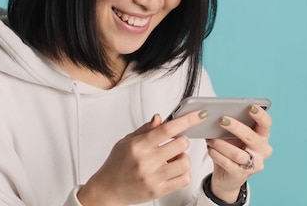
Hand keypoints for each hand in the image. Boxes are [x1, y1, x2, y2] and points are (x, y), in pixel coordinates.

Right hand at [77, 110, 206, 205]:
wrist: (107, 189)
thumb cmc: (116, 165)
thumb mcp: (126, 142)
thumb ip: (145, 130)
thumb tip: (160, 118)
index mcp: (138, 146)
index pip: (167, 129)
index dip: (186, 120)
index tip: (198, 114)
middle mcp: (146, 162)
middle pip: (180, 145)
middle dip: (182, 141)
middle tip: (175, 142)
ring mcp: (153, 178)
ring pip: (185, 162)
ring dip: (183, 157)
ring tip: (173, 158)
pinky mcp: (158, 191)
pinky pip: (184, 179)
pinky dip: (184, 172)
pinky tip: (174, 169)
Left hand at [206, 105, 272, 202]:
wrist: (228, 176)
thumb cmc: (232, 149)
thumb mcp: (233, 136)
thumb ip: (230, 126)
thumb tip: (215, 113)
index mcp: (262, 136)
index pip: (266, 123)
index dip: (260, 115)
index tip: (251, 107)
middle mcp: (262, 150)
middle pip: (250, 136)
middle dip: (235, 127)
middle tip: (221, 119)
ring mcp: (254, 164)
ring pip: (237, 153)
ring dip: (221, 144)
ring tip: (210, 139)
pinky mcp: (242, 174)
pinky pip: (228, 163)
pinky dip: (217, 155)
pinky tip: (210, 149)